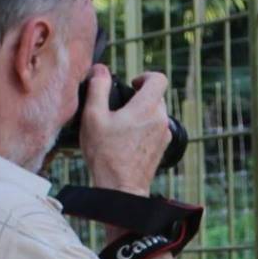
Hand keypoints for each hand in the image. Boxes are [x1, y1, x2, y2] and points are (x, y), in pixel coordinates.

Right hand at [79, 66, 172, 195]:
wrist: (121, 189)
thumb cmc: (106, 155)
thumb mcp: (93, 117)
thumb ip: (97, 88)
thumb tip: (100, 70)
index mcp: (147, 108)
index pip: (159, 78)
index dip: (144, 76)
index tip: (131, 84)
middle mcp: (161, 120)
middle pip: (156, 96)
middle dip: (139, 96)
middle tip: (119, 106)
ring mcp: (164, 135)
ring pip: (156, 113)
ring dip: (141, 113)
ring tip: (121, 124)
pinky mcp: (163, 148)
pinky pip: (156, 129)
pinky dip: (144, 128)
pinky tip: (127, 139)